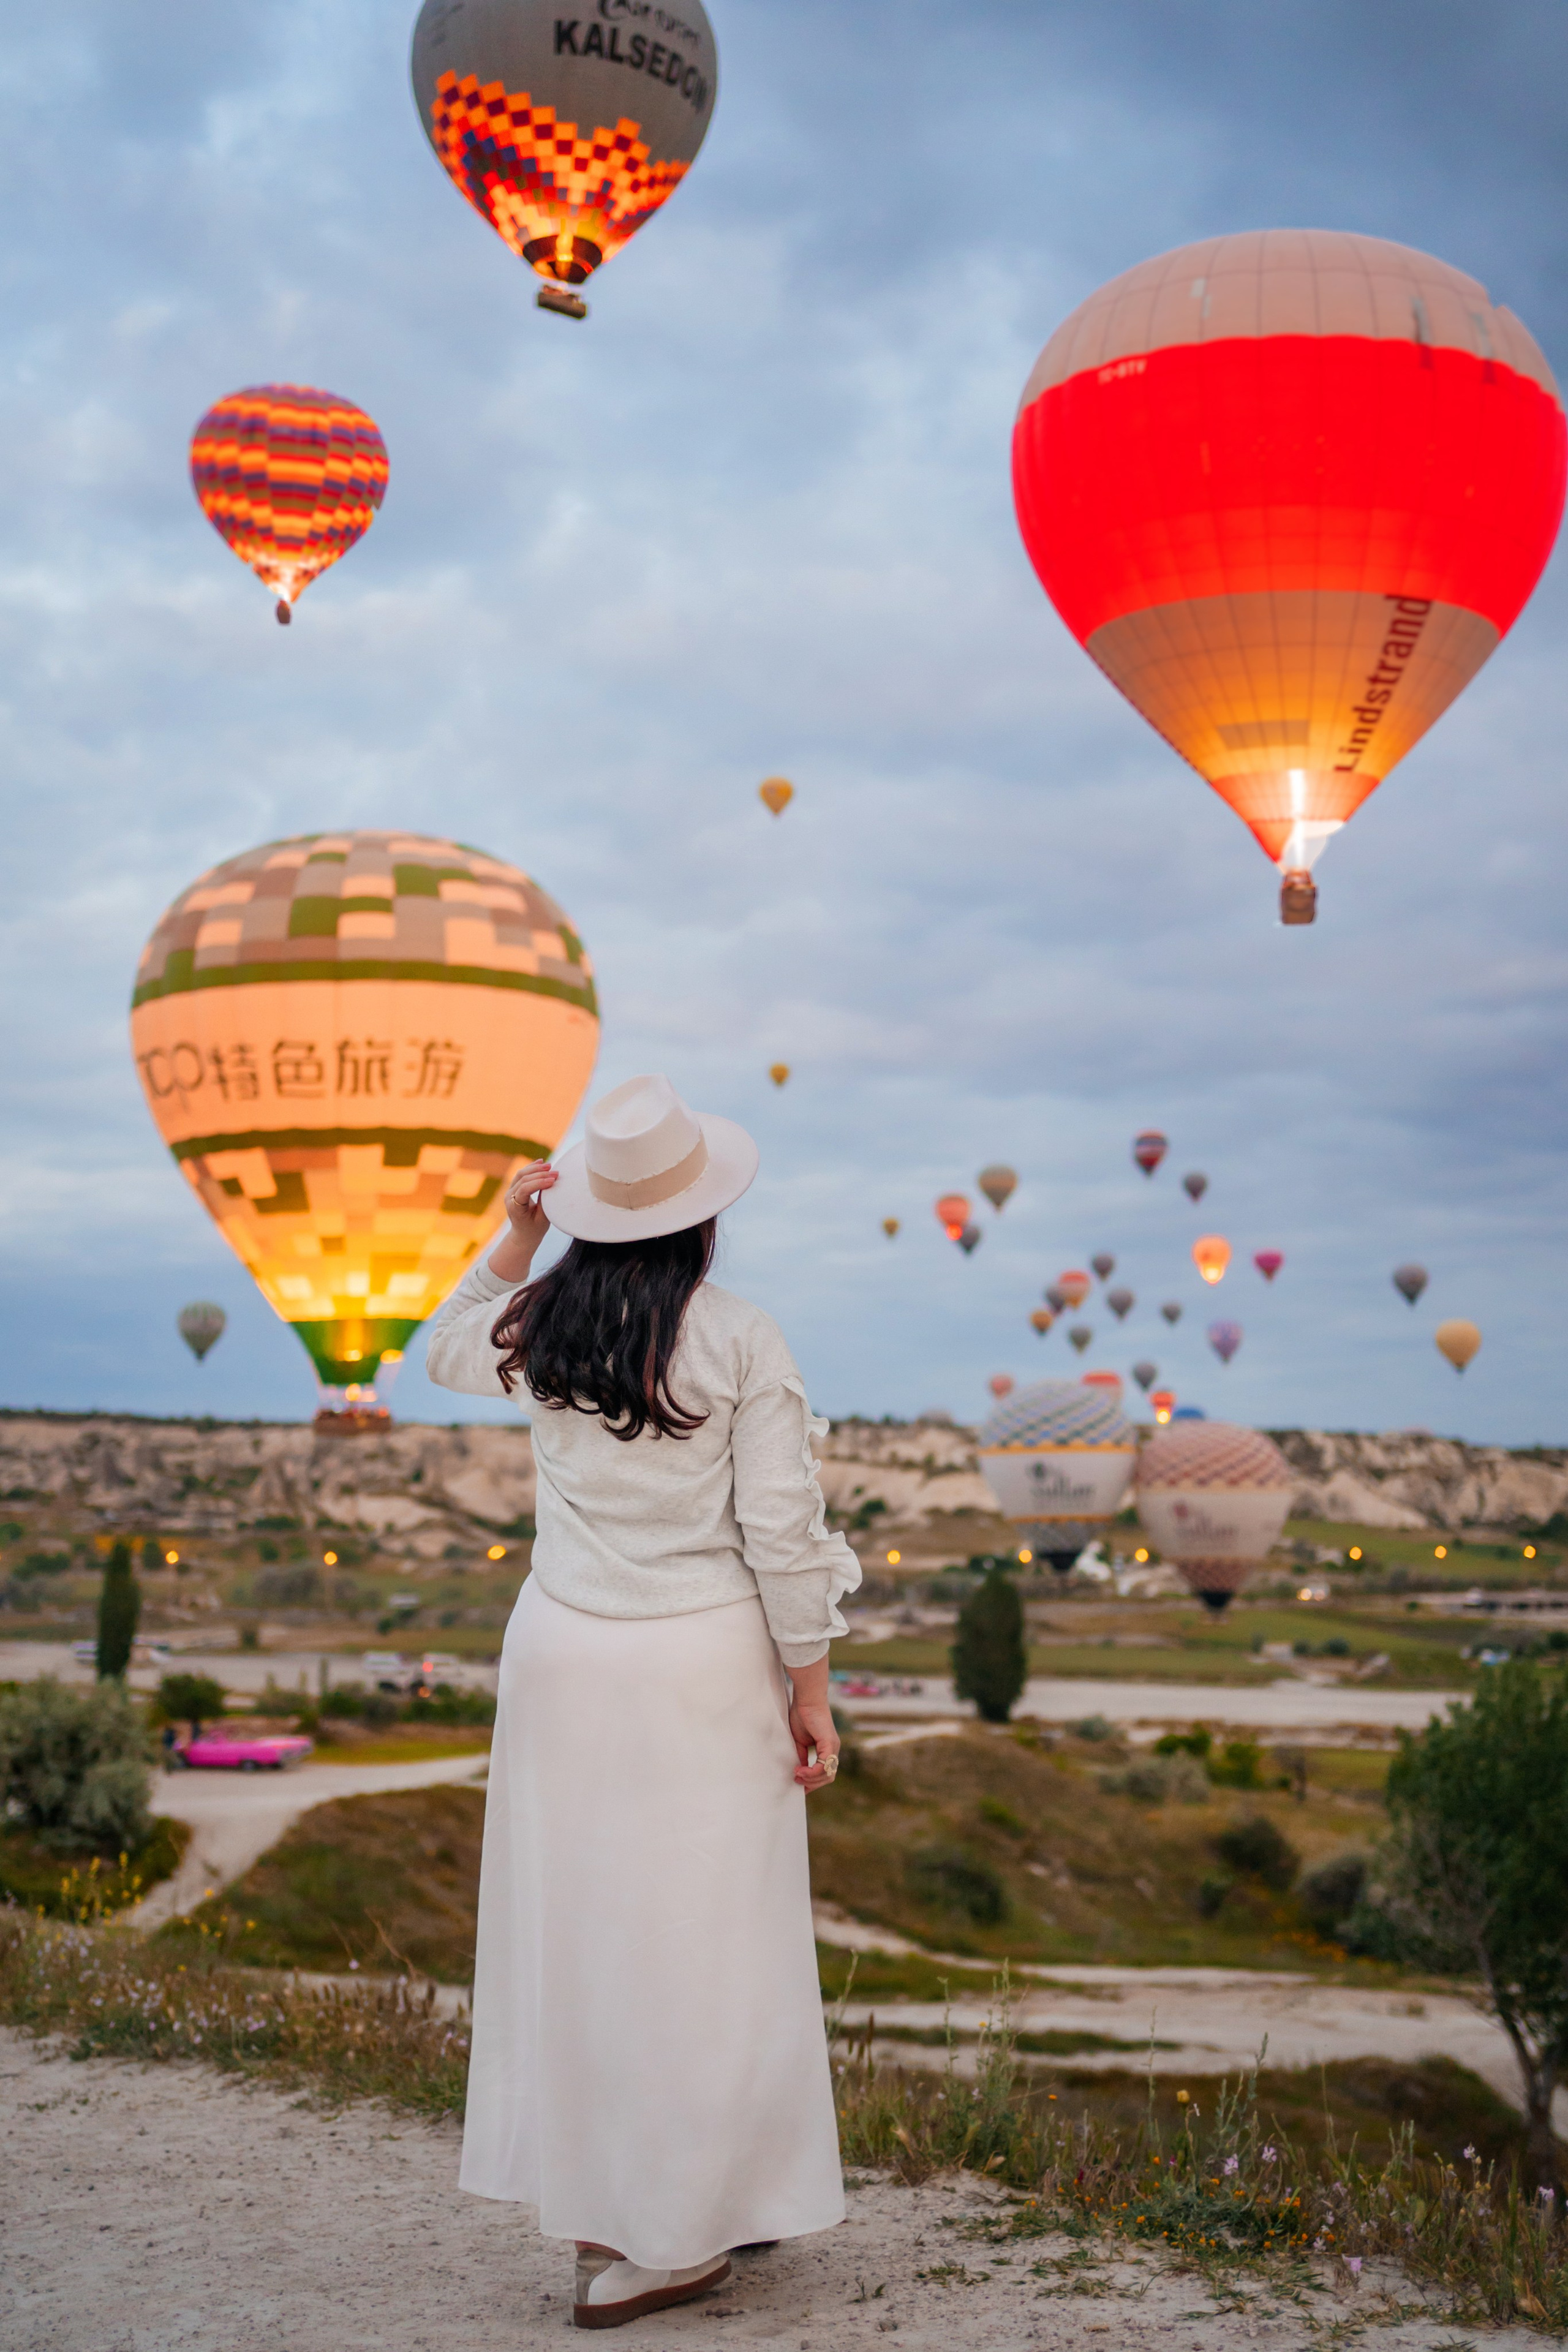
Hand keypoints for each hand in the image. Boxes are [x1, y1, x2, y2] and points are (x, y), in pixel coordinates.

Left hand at [487, 1159, 557, 1280]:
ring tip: (550, 1166)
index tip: (553, 1181)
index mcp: (514, 1207)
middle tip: (556, 1173)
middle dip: (540, 1174)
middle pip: (522, 1179)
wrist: (523, 1235)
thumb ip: (545, 1202)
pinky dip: (531, 1168)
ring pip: (521, 1175)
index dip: (538, 1183)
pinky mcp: (514, 1189)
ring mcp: (510, 1192)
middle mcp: (509, 1197)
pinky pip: (521, 1175)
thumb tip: (551, 1185)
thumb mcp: (542, 1219)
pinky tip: (541, 1163)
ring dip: (535, 1169)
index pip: (524, 1190)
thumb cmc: (534, 1229)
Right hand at [788, 1694, 840, 1794]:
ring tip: (797, 1775)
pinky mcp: (830, 1744)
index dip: (813, 1782)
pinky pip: (824, 1766)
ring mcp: (833, 1748)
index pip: (825, 1773)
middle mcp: (833, 1750)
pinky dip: (811, 1772)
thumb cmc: (802, 1715)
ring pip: (827, 1775)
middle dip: (812, 1784)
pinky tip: (800, 1770)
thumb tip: (801, 1771)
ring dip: (811, 1779)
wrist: (806, 1699)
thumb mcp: (800, 1741)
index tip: (799, 1784)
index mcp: (827, 1749)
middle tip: (796, 1780)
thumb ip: (802, 1756)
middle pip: (828, 1778)